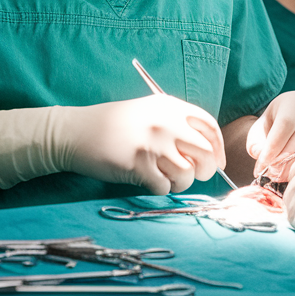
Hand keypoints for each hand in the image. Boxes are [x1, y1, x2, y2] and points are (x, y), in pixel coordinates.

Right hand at [0, 95, 224, 194]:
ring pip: (188, 174)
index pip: (210, 127)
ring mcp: (152, 144)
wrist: (77, 132)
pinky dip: (160, 189)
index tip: (216, 162)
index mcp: (170, 106)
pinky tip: (149, 180)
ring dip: (181, 182)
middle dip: (205, 169)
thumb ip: (177, 123)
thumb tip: (208, 150)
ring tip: (166, 178)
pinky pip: (164, 187)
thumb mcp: (149, 111)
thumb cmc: (114, 124)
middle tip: (194, 174)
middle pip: (205, 152)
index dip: (217, 148)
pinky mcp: (138, 165)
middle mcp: (165, 123)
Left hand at [246, 91, 294, 179]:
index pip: (285, 123)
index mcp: (293, 101)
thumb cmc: (272, 130)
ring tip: (282, 177)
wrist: (291, 128)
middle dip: (285, 159)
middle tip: (273, 174)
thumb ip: (256, 145)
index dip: (273, 147)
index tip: (263, 165)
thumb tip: (262, 156)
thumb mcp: (259, 133)